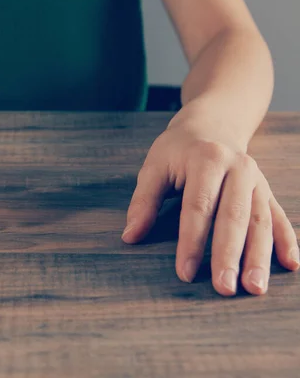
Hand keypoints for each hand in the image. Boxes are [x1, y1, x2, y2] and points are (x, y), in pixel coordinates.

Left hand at [122, 118, 298, 295]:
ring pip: (261, 221)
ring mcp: (257, 181)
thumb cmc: (178, 150)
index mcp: (207, 160)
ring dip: (259, 256)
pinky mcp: (267, 192)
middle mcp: (239, 169)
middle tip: (224, 288)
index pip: (198, 207)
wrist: (213, 125)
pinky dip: (287, 241)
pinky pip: (280, 217)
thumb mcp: (154, 166)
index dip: (191, 242)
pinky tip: (291, 265)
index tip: (185, 272)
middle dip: (229, 255)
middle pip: (234, 217)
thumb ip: (144, 201)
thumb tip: (130, 236)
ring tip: (255, 288)